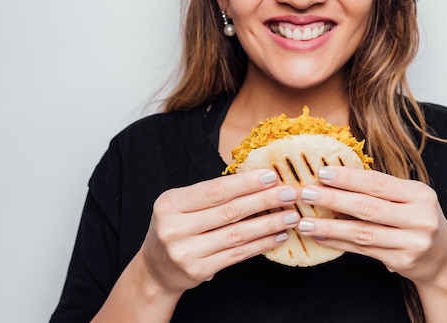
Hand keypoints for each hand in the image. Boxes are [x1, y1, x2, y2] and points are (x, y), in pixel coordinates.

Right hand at [138, 169, 299, 294]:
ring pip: (237, 234)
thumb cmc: (176, 228)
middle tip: (290, 193)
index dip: (245, 183)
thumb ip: (211, 194)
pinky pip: (237, 254)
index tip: (271, 176)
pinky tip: (278, 236)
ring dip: (268, 224)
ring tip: (291, 216)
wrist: (155, 270)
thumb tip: (257, 180)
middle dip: (264, 201)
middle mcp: (174, 228)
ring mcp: (186, 252)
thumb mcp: (181, 205)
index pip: (215, 190)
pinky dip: (261, 244)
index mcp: (170, 203)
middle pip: (229, 211)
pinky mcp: (199, 271)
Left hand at [296, 166, 446, 283]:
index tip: (322, 173)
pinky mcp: (401, 262)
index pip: (378, 184)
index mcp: (421, 194)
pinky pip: (363, 250)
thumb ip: (381, 189)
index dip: (348, 178)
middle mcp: (420, 218)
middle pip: (368, 208)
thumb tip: (336, 176)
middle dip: (333, 200)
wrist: (442, 259)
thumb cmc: (418, 219)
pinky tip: (320, 238)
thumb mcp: (411, 198)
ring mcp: (412, 243)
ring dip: (329, 227)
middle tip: (306, 194)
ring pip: (362, 233)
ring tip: (305, 222)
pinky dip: (339, 243)